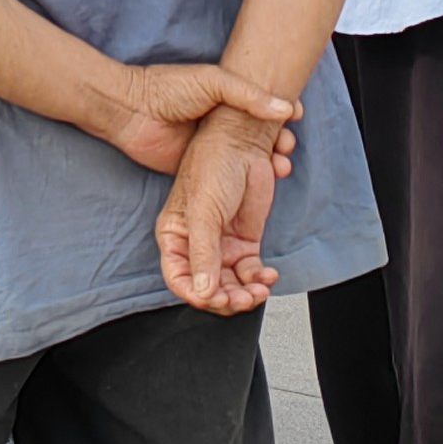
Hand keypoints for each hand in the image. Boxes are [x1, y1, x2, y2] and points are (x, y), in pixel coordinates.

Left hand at [94, 61, 295, 177]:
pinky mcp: (198, 171)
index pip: (262, 109)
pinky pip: (228, 179)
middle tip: (286, 147)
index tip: (296, 119)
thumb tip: (285, 108)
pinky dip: (246, 183)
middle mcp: (221, 125)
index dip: (281, 116)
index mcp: (226, 101)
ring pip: (248, 160)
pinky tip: (261, 183)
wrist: (130, 111)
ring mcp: (211, 150)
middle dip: (279, 143)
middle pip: (260, 137)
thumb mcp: (213, 81)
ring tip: (280, 166)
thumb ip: (249, 94)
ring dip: (268, 164)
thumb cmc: (167, 89)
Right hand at [156, 108, 288, 314]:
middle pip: (208, 287)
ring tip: (259, 290)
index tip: (216, 300)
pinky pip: (250, 271)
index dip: (196, 295)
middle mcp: (196, 244)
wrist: (243, 143)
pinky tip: (268, 276)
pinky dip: (259, 279)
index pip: (179, 278)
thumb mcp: (204, 214)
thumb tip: (204, 293)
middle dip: (226, 298)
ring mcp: (221, 244)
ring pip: (231, 284)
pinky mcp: (244, 241)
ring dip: (245, 293)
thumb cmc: (213, 167)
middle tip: (243, 299)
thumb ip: (203, 255)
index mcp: (174, 237)